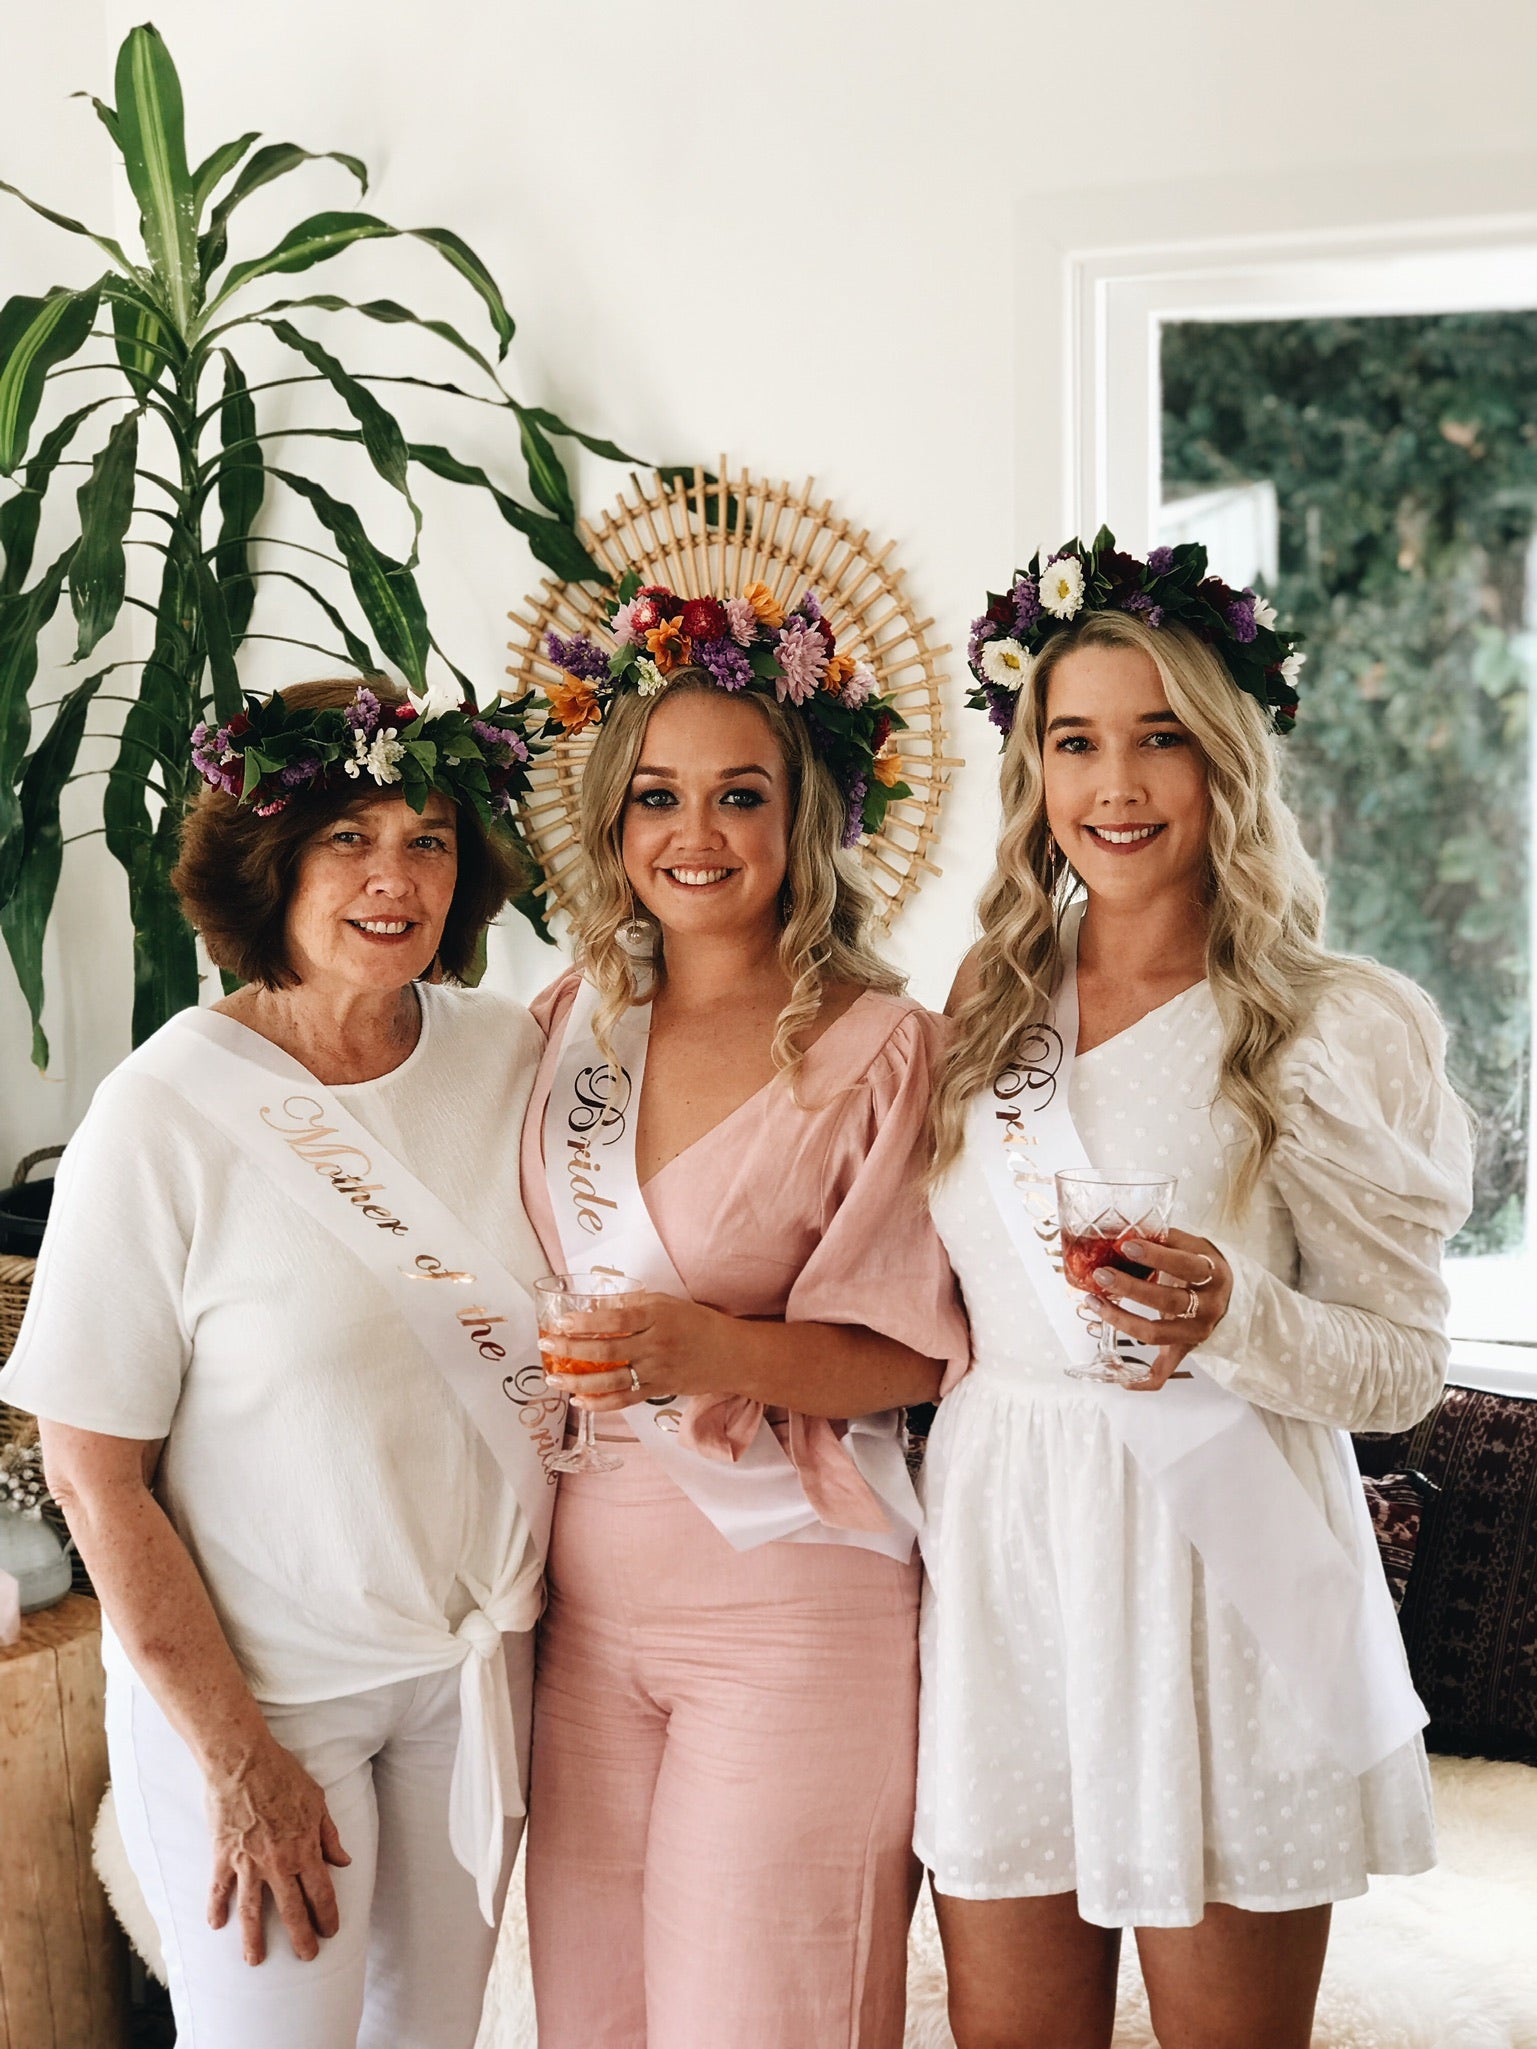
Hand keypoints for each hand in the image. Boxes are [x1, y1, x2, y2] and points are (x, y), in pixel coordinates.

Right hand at [205, 1735, 350, 1964]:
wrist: (244, 1761)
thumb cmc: (283, 1775)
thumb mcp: (317, 1800)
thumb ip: (330, 1834)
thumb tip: (343, 1861)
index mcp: (305, 1848)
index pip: (321, 1892)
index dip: (327, 1915)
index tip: (330, 1931)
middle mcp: (279, 1862)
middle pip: (292, 1909)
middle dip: (301, 1936)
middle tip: (306, 1957)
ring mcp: (249, 1862)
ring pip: (253, 1910)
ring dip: (254, 1938)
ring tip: (256, 1960)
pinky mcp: (223, 1856)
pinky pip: (219, 1889)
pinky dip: (216, 1908)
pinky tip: (216, 1925)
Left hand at [547, 1292, 727, 1412]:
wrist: (730, 1354)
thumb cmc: (697, 1323)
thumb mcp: (668, 1303)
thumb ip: (635, 1305)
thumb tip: (598, 1306)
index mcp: (657, 1316)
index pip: (615, 1319)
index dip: (586, 1321)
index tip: (562, 1321)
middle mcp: (655, 1344)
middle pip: (606, 1349)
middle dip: (571, 1348)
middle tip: (546, 1345)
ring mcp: (656, 1370)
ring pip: (610, 1379)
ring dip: (578, 1380)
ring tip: (553, 1378)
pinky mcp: (658, 1389)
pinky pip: (624, 1399)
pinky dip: (600, 1403)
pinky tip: (579, 1400)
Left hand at [1090, 1227, 1232, 1392]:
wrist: (1230, 1296)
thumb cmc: (1201, 1265)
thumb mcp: (1193, 1246)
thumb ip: (1165, 1238)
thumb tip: (1123, 1227)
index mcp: (1213, 1275)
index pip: (1186, 1264)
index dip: (1156, 1256)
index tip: (1126, 1245)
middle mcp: (1208, 1306)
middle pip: (1168, 1301)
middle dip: (1130, 1287)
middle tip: (1101, 1275)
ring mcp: (1196, 1332)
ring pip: (1157, 1333)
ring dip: (1121, 1320)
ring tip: (1093, 1303)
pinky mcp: (1186, 1349)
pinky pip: (1166, 1371)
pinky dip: (1144, 1380)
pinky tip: (1121, 1379)